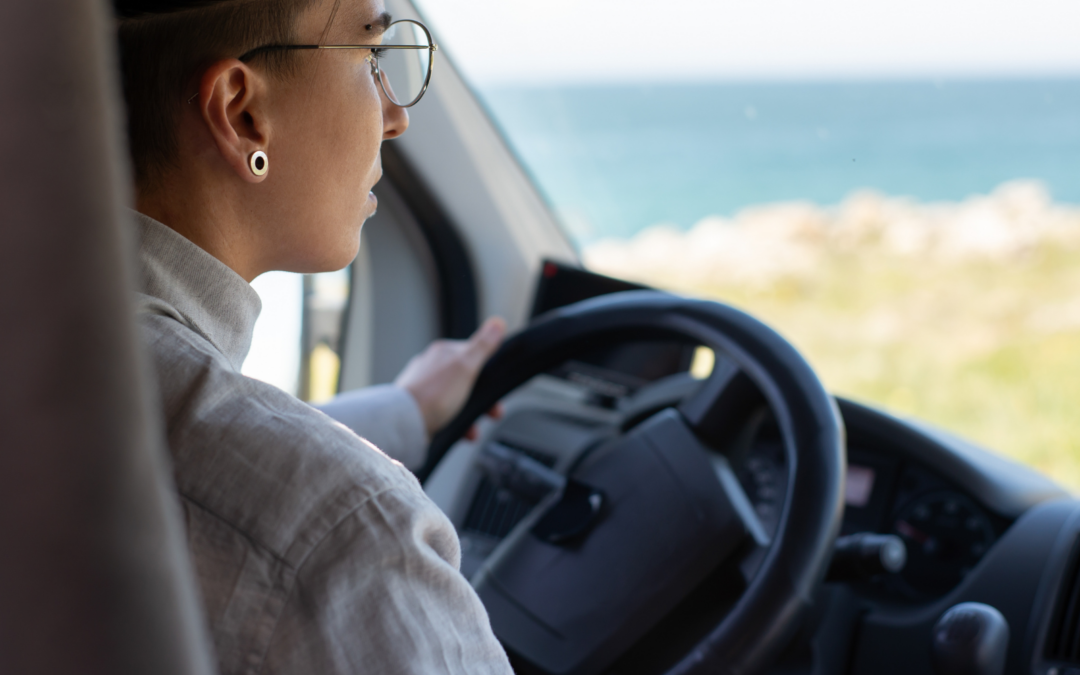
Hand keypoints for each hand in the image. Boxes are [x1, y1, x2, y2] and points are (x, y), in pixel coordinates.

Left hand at [395, 317, 506, 437]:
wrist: (404, 423)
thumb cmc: (434, 394)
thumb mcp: (466, 365)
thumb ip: (483, 345)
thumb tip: (498, 322)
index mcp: (443, 353)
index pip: (473, 354)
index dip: (489, 371)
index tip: (498, 386)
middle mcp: (432, 368)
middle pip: (467, 380)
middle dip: (483, 399)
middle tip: (493, 412)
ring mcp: (425, 389)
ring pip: (457, 400)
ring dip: (472, 415)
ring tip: (475, 429)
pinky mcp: (421, 409)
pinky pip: (446, 415)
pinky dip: (457, 425)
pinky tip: (461, 433)